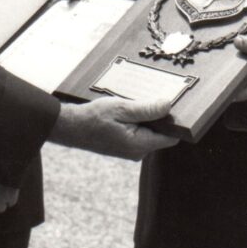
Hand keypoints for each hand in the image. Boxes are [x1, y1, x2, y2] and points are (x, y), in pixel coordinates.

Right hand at [50, 97, 177, 160]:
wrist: (71, 127)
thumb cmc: (93, 118)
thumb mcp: (121, 109)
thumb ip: (146, 109)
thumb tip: (168, 106)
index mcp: (140, 145)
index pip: (171, 137)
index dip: (175, 121)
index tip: (175, 104)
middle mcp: (138, 151)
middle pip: (161, 133)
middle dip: (159, 116)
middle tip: (155, 95)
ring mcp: (132, 150)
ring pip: (150, 131)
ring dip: (147, 116)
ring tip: (138, 100)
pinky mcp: (125, 145)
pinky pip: (140, 132)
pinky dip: (138, 120)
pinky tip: (130, 108)